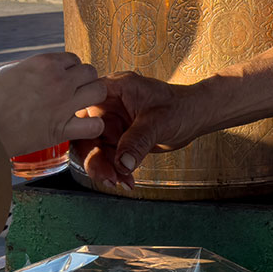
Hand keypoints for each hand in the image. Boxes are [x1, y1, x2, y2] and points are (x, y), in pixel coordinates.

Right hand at [0, 52, 107, 158]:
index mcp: (41, 63)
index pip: (73, 58)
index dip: (70, 69)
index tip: (63, 78)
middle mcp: (58, 81)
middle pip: (90, 72)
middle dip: (84, 81)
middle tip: (74, 92)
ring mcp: (63, 105)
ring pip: (99, 92)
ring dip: (92, 98)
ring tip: (81, 106)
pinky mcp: (62, 130)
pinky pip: (94, 125)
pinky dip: (92, 126)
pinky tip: (82, 127)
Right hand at [72, 72, 192, 188]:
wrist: (195, 118)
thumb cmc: (180, 108)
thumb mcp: (159, 122)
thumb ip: (138, 141)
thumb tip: (122, 163)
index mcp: (114, 89)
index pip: (83, 103)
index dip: (77, 124)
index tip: (87, 147)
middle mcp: (108, 106)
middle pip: (85, 132)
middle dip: (94, 157)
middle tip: (108, 176)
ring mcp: (112, 123)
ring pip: (94, 149)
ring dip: (104, 168)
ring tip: (119, 182)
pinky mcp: (118, 139)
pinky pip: (108, 157)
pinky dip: (115, 171)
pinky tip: (127, 181)